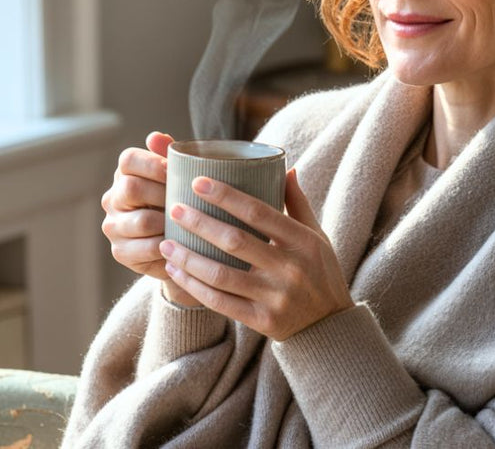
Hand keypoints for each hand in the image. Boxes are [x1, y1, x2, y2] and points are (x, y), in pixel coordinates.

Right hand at [101, 131, 200, 306]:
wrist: (181, 243)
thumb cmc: (180, 202)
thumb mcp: (179, 178)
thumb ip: (168, 155)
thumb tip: (156, 137)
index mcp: (125, 174)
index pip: (128, 160)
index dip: (152, 164)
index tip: (173, 171)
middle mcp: (113, 198)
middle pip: (131, 188)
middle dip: (163, 194)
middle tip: (185, 200)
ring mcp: (114, 226)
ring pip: (141, 221)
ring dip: (168, 222)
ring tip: (187, 223)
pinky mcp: (121, 251)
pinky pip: (146, 247)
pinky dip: (167, 245)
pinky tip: (181, 242)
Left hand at [160, 169, 354, 340]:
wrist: (329, 327)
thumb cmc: (320, 273)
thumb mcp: (317, 236)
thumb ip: (298, 204)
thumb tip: (286, 167)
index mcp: (302, 241)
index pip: (259, 212)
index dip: (227, 196)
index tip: (199, 182)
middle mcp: (289, 268)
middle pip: (235, 241)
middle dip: (200, 223)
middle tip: (175, 210)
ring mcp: (275, 297)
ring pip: (221, 274)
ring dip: (188, 257)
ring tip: (165, 243)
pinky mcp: (262, 321)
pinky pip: (220, 302)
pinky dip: (193, 286)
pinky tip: (175, 271)